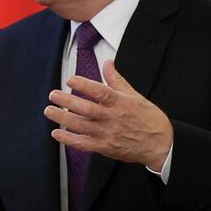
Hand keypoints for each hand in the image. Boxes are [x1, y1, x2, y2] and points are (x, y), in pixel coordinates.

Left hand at [46, 60, 172, 169]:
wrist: (160, 144)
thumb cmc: (149, 119)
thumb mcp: (135, 96)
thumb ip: (117, 80)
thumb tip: (107, 63)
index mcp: (121, 103)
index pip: (100, 91)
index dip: (84, 84)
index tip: (70, 79)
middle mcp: (112, 118)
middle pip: (86, 109)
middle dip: (67, 101)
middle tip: (53, 95)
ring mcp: (107, 134)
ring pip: (81, 126)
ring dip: (63, 118)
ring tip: (49, 110)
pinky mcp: (105, 147)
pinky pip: (83, 143)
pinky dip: (68, 139)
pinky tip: (56, 133)